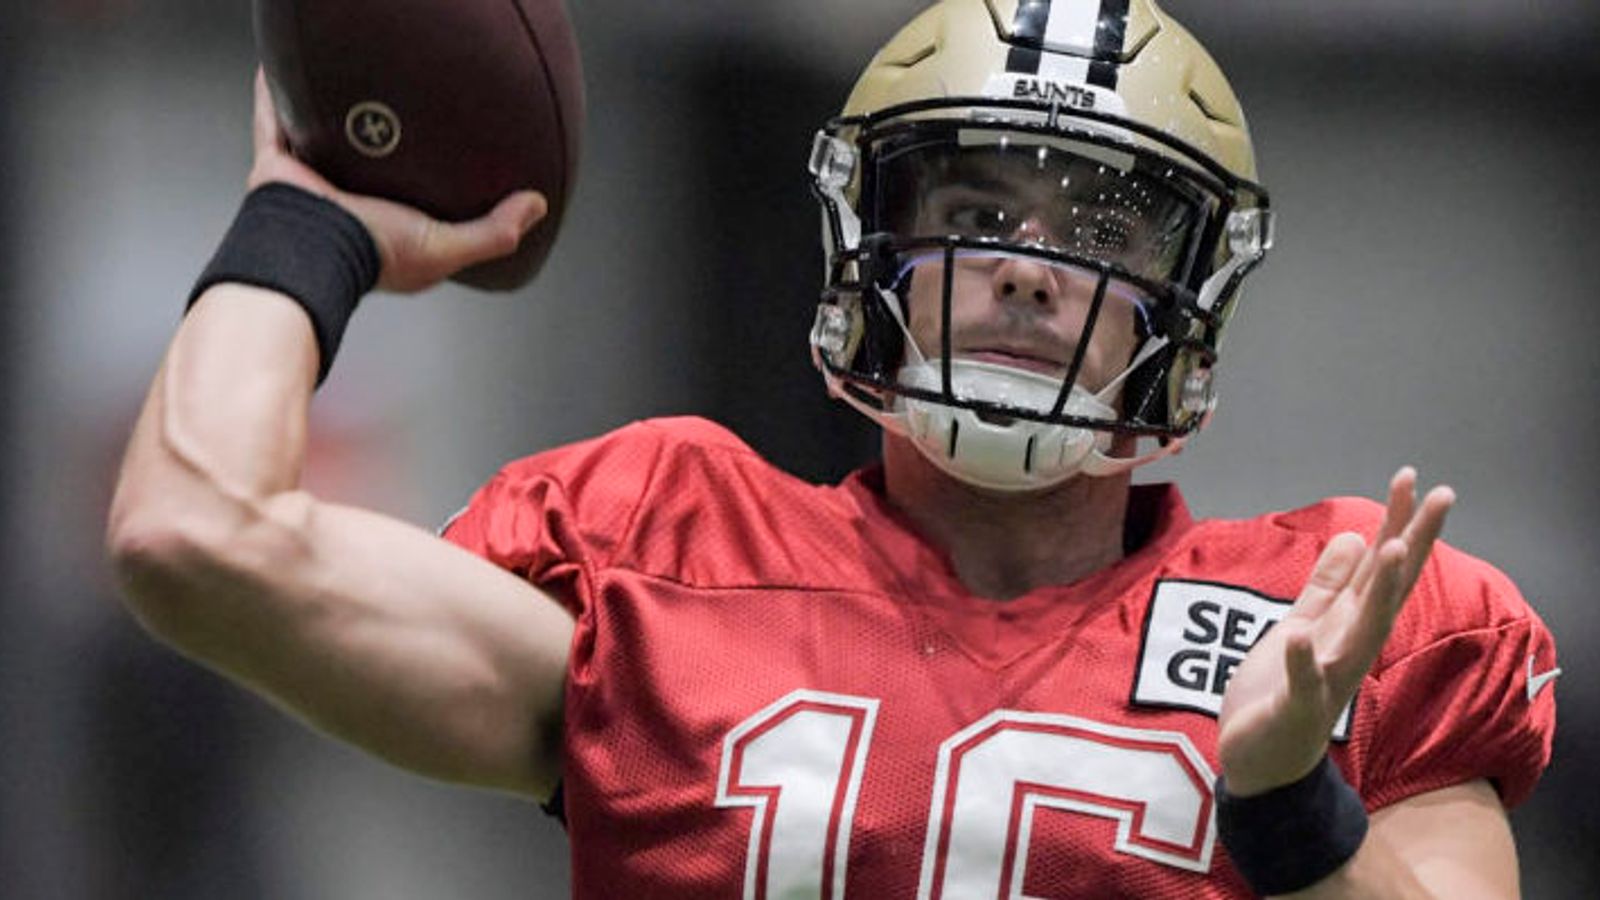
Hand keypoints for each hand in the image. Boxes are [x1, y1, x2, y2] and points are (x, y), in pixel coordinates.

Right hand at [245, 69, 546, 292]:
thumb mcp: (446, 246)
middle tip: (397, 105)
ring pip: (318, 138)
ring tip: (343, 81)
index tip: (447, 149)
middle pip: (363, 160)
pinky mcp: (279, 166)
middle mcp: (347, 203)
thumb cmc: (372, 256)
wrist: (313, 251)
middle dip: (376, 135)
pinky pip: (274, 121)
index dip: (428, 175)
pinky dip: (272, 95)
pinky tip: (279, 68)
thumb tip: (536, 204)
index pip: (411, 196)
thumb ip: (494, 231)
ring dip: (325, 112)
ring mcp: (312, 182)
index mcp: (383, 225)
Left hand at [1216, 468, 1454, 795]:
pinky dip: (1299, 660)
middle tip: (1440, 496)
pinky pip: (1300, 683)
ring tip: (1390, 547)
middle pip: (1387, 591)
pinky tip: (1296, 636)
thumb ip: (1327, 587)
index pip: (1380, 569)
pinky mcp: (1295, 708)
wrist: (1260, 761)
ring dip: (1377, 593)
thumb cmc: (1281, 692)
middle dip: (1411, 543)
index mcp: (1347, 625)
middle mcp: (1349, 648)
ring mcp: (1326, 679)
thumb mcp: (1301, 625)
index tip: (1411, 480)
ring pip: (1359, 633)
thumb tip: (1354, 535)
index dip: (1396, 524)